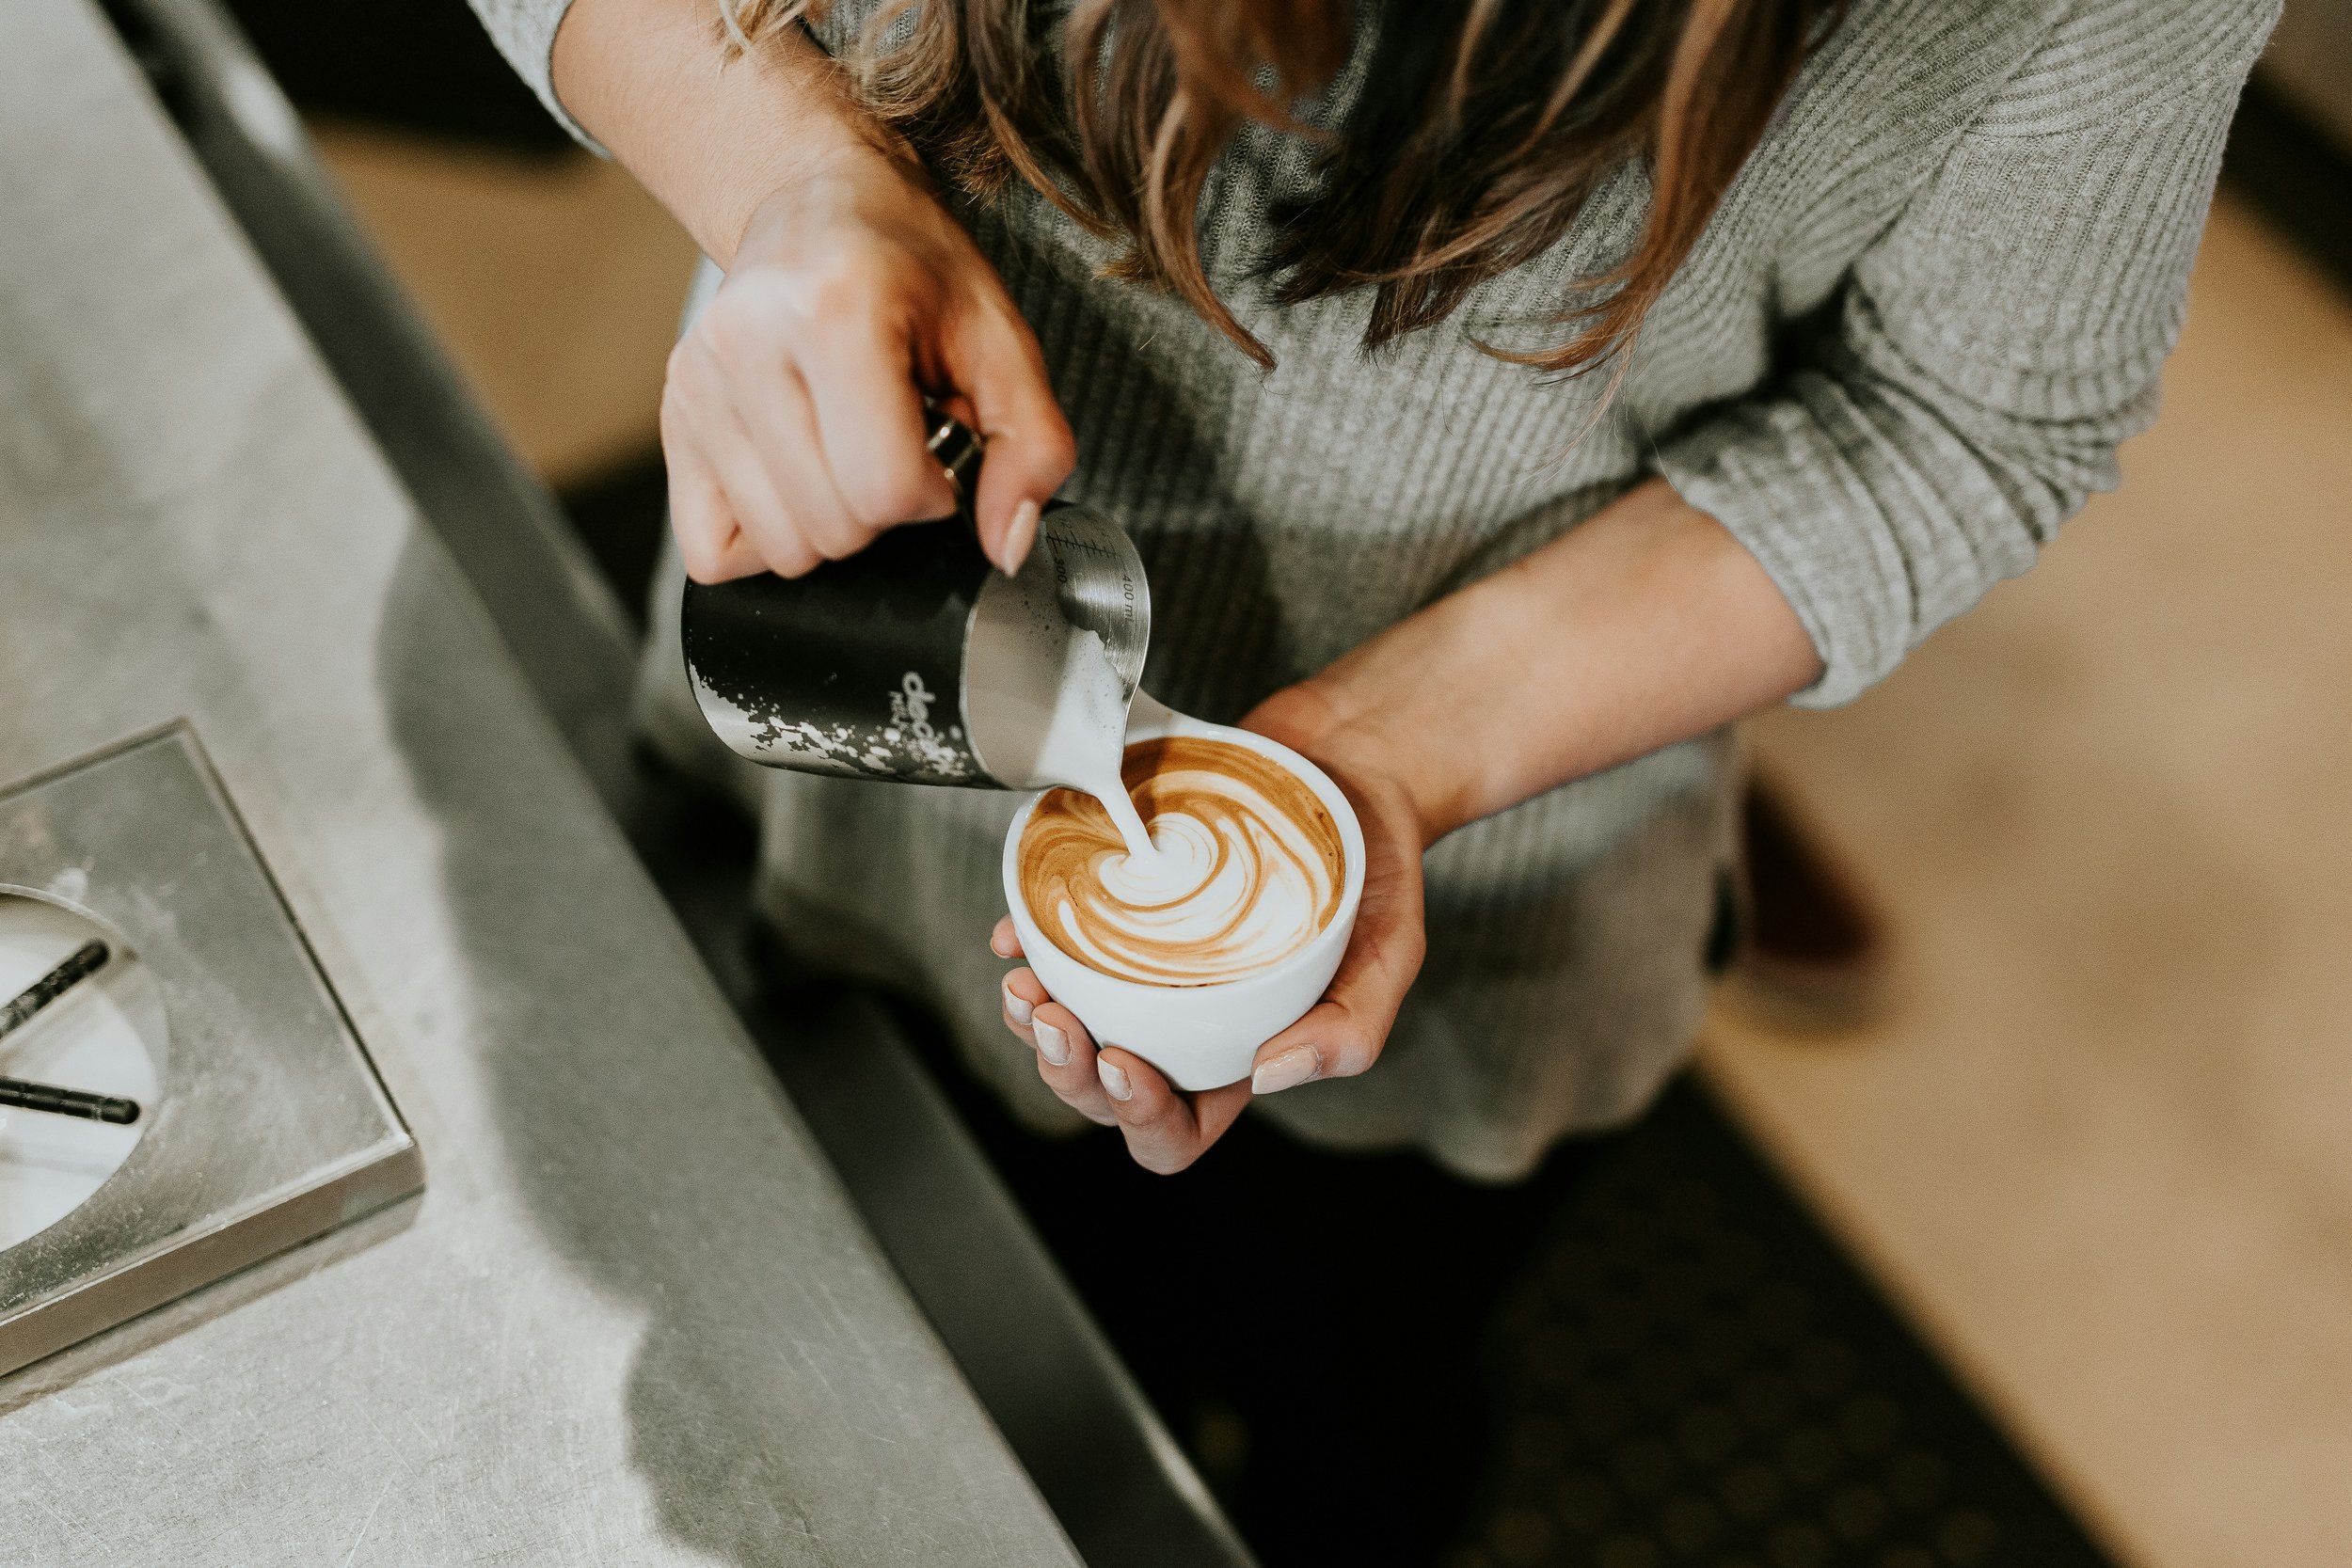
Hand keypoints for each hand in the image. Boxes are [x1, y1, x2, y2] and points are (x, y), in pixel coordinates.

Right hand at [662, 143, 1075, 583]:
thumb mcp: (1001, 340)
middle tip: (891, 441)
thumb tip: (1007, 542)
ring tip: (844, 448)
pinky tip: (797, 476)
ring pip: (780, 548)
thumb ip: (1032, 446)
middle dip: (883, 508)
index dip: (932, 492)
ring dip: (829, 522)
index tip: (936, 448)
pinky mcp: (673, 415)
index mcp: (837, 311)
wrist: (819, 204)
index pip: (885, 489)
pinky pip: (713, 551)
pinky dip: (766, 535)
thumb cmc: (912, 269)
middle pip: (832, 529)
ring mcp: (697, 382)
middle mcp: (748, 342)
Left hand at [991, 686, 1434, 1172]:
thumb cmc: (1375, 867)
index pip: (1177, 1130)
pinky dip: (1025, 944)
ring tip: (1023, 984)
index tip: (1122, 1060)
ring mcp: (1147, 966)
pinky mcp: (1122, 907)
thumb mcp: (1393, 950)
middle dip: (1066, 1071)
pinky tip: (1015, 932)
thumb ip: (1351, 1027)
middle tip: (1055, 1019)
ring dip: (1032, 1022)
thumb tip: (1268, 1075)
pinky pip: (1055, 943)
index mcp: (1240, 1053)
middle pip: (1103, 1089)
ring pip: (1069, 1024)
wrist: (1351, 765)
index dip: (1138, 1118)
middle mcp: (1184, 1021)